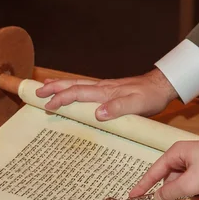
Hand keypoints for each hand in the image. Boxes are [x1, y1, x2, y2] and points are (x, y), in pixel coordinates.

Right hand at [35, 68, 178, 120]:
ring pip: (78, 85)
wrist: (161, 86)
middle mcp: (102, 88)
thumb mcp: (137, 105)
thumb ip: (118, 109)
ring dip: (61, 86)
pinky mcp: (110, 91)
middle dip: (54, 88)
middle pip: (73, 85)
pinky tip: (72, 92)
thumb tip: (98, 114)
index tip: (47, 105)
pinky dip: (74, 89)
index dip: (62, 99)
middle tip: (36, 92)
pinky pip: (86, 89)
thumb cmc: (150, 96)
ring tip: (46, 87)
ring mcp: (105, 89)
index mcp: (105, 92)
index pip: (78, 94)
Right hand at [129, 139, 198, 199]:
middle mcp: (186, 157)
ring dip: (196, 198)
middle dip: (178, 198)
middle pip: (173, 183)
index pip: (154, 172)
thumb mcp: (189, 183)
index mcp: (176, 154)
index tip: (133, 197)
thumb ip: (170, 192)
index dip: (143, 185)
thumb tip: (157, 197)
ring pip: (189, 187)